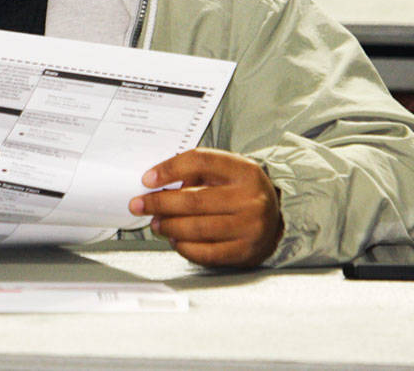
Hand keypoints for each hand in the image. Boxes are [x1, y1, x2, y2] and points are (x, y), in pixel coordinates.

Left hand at [129, 148, 282, 267]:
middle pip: (194, 199)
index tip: (147, 179)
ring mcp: (250, 227)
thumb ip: (196, 173)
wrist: (273, 220)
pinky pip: (206, 252)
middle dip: (160, 203)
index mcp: (244, 171)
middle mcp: (250, 198)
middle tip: (140, 205)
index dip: (170, 169)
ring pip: (197, 228)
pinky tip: (175, 240)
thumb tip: (157, 185)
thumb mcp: (226, 172)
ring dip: (169, 226)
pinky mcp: (245, 252)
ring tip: (157, 223)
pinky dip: (184, 247)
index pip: (200, 162)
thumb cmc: (241, 192)